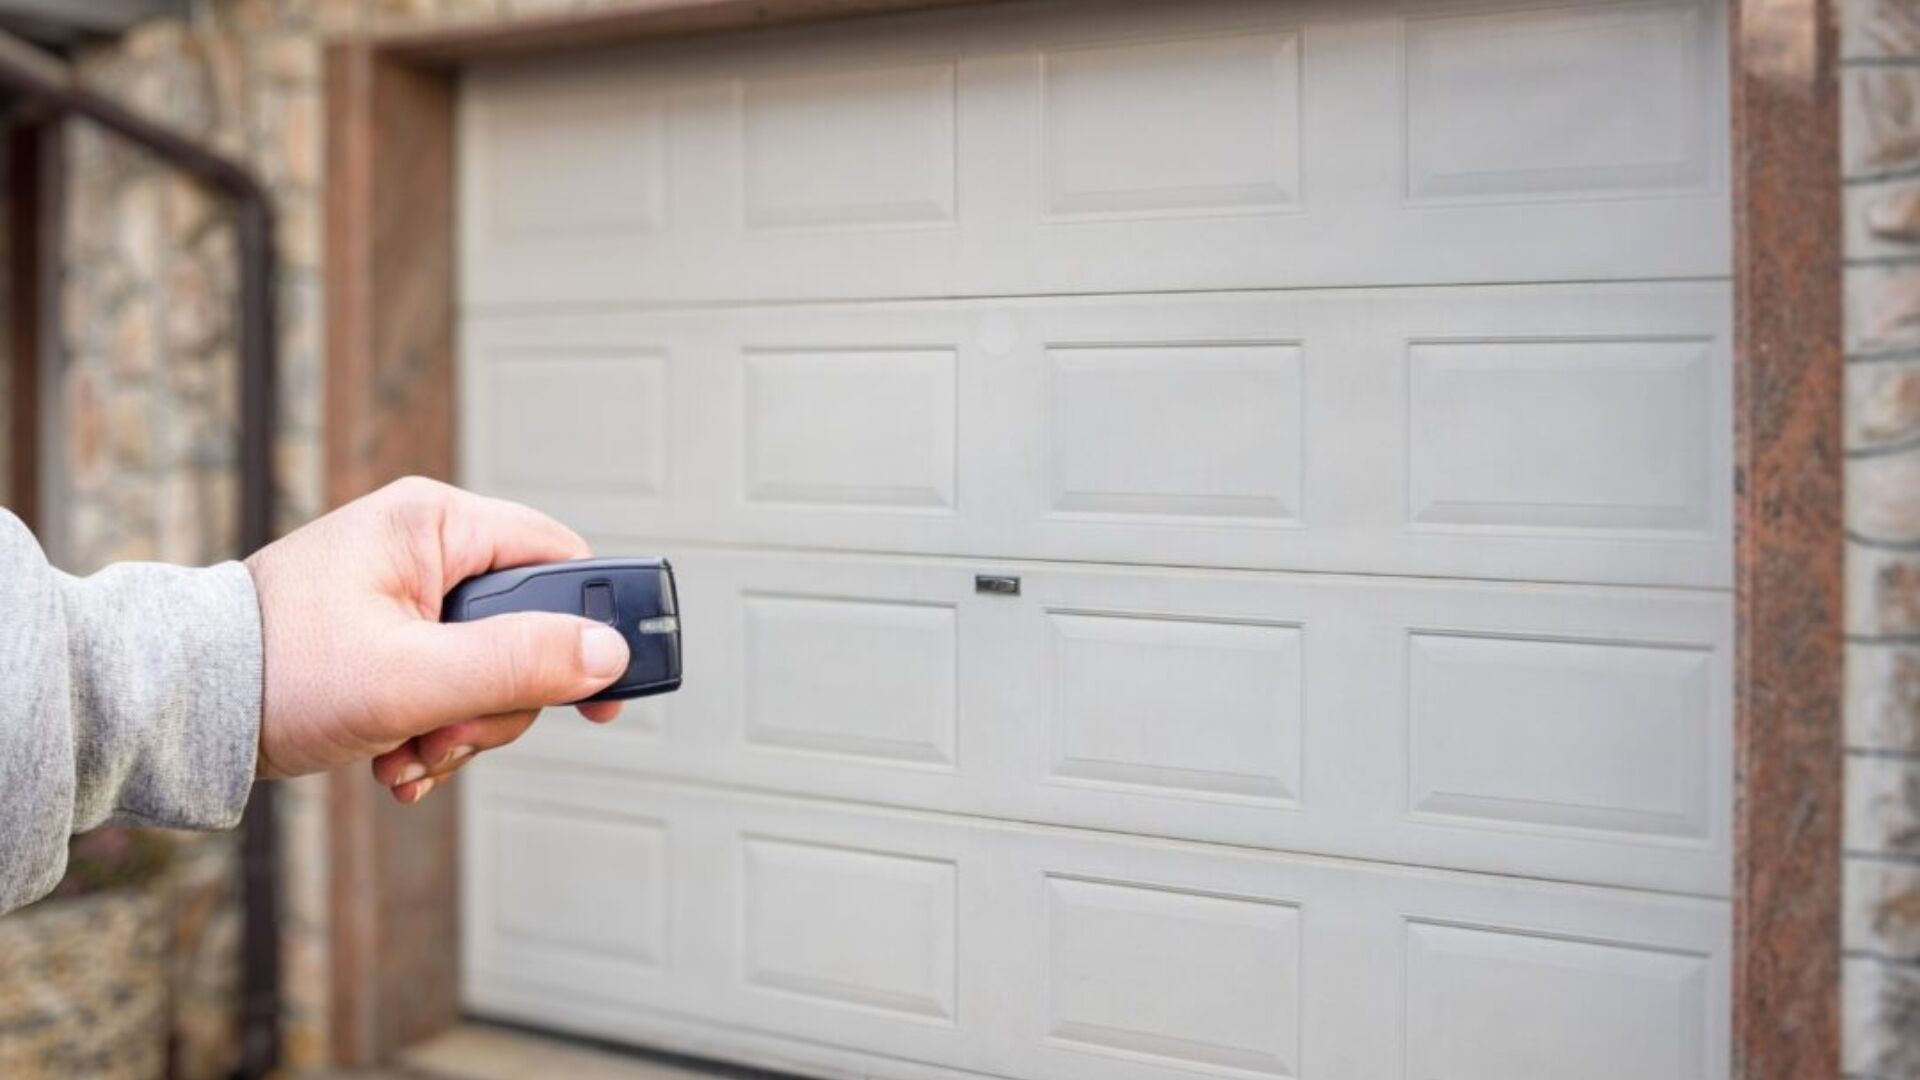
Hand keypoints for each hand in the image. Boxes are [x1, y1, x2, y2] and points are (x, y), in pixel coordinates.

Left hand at [244, 476, 628, 802]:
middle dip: (498, 702)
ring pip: (491, 670)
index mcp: (435, 523)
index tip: (603, 695)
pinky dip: (433, 732)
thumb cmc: (274, 671)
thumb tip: (608, 655)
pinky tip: (396, 757)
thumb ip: (517, 663)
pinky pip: (451, 687)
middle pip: (528, 630)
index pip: (559, 559)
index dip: (592, 627)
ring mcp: (407, 594)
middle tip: (450, 734)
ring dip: (462, 729)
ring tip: (410, 752)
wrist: (179, 710)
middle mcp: (426, 547)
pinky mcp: (391, 637)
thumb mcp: (412, 676)